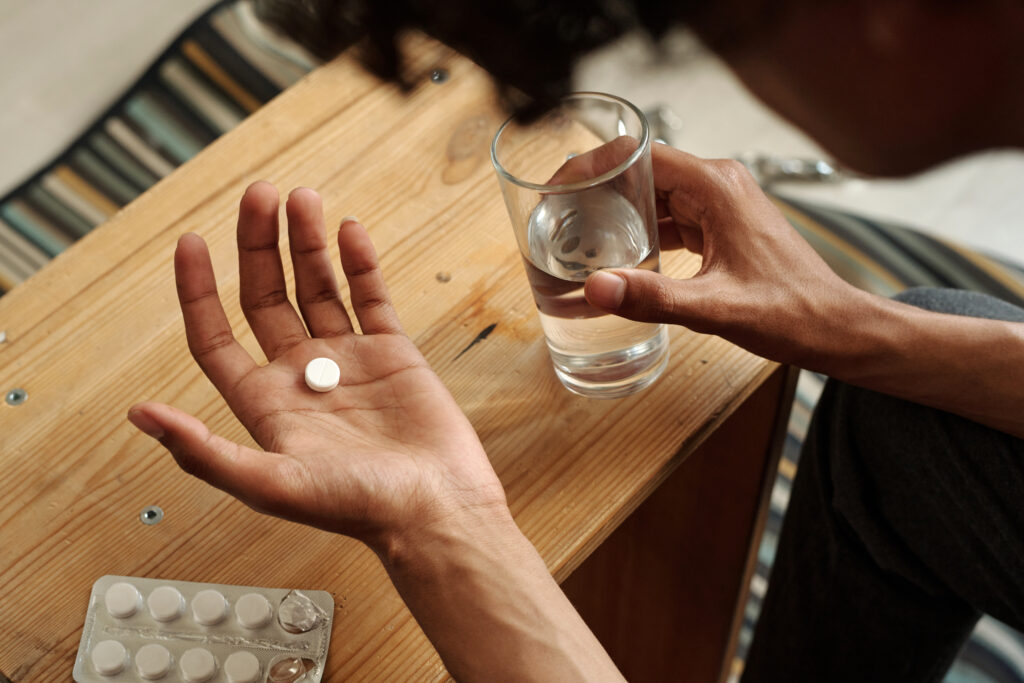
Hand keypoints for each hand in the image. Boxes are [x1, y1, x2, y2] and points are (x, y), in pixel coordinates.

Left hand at [128, 182, 506, 550]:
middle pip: (267, 296)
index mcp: (266, 404)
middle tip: (260, 194)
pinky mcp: (393, 353)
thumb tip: (138, 414)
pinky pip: (371, 297)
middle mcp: (302, 376)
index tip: (191, 241)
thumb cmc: (357, 507)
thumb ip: (201, 449)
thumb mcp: (268, 484)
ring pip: (319, 287)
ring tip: (301, 198)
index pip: (217, 336)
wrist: (434, 509)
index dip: (199, 290)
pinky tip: (348, 231)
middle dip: (259, 245)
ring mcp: (348, 360)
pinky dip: (360, 262)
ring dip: (307, 242)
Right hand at [584, 143, 859, 364]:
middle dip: (598, 194)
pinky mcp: (722, 226)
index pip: (640, 155)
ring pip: (654, 198)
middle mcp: (718, 185)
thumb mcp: (715, 307)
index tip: (560, 185)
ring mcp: (721, 205)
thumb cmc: (792, 312)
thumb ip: (653, 297)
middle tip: (557, 219)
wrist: (834, 327)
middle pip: (642, 174)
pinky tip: (620, 258)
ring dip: (618, 216)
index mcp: (716, 187)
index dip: (594, 165)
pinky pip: (671, 219)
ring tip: (578, 239)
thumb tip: (596, 289)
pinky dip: (642, 234)